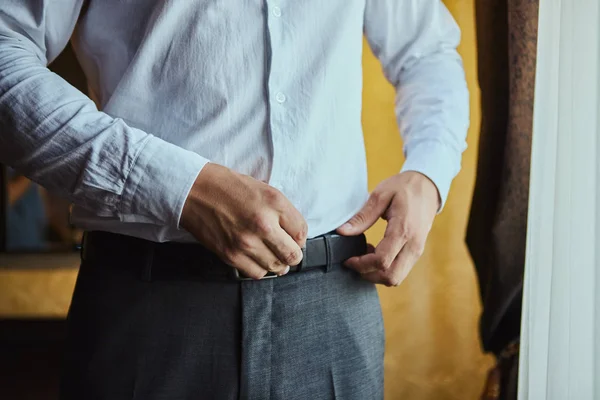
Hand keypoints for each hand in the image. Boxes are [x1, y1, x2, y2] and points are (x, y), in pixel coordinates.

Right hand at [181, 163, 307, 278]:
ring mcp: (246, 242)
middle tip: (287, 251)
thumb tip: (296, 236)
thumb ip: (283, 212)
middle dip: (293, 254)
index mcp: (274, 203)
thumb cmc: (229, 186)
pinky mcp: (231, 255)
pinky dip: (260, 268)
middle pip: (293, 255)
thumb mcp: (264, 189)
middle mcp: (263, 224)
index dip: (300, 237)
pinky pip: (256, 273)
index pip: (302, 232)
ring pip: (276, 267)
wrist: (195, 190)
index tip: (293, 237)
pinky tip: (257, 258)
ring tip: (272, 255)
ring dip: (278, 264)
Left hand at [336, 171, 439, 286]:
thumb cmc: (404, 187)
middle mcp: (413, 245)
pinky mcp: (416, 252)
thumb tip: (342, 232)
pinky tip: (376, 253)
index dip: (361, 265)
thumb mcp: (380, 196)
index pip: (382, 261)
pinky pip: (400, 270)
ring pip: (396, 278)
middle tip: (355, 261)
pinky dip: (385, 269)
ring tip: (365, 255)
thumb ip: (362, 217)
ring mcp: (417, 250)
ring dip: (377, 273)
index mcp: (403, 230)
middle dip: (368, 274)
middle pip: (391, 277)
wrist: (428, 186)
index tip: (348, 259)